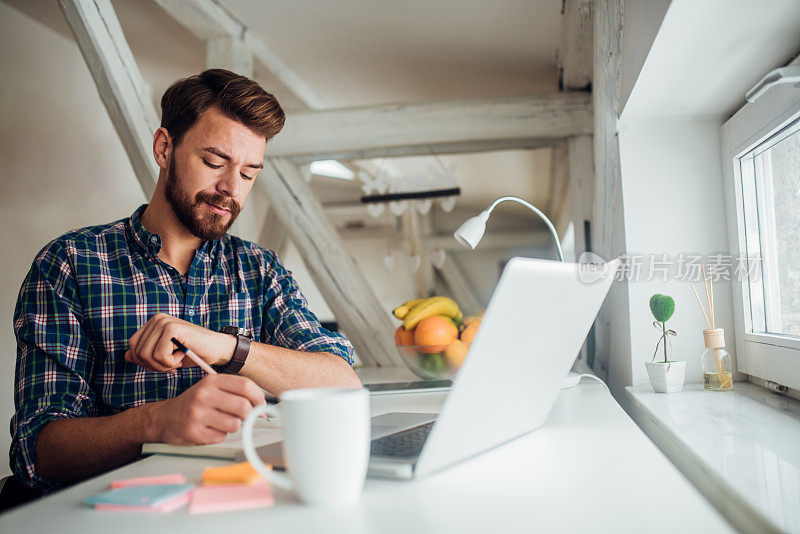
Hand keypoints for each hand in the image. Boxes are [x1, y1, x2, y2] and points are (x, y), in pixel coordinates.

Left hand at [125, 313, 235, 372]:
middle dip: (154, 365)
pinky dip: (171, 362)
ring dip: (164, 365)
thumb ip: (147, 354)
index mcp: (153, 323)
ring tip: (178, 359)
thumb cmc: (193, 353)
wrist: (216, 350)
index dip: (145, 361)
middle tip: (173, 363)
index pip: (133, 346)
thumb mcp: (166, 356)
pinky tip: (183, 354)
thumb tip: (126, 355)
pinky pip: (159, 355)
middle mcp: (157, 319)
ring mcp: (164, 322)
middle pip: (137, 352)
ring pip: (146, 355)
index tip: (165, 363)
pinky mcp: (172, 328)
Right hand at [148, 374, 265, 444]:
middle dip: (249, 415)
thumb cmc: (194, 403)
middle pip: (244, 407)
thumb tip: (261, 405)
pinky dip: (220, 436)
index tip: (260, 405)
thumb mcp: (211, 388)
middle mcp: (204, 395)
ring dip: (234, 426)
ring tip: (222, 422)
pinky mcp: (194, 432)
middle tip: (243, 417)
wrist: (164, 418)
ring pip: (235, 424)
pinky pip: (222, 437)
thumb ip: (235, 391)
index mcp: (211, 381)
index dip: (258, 397)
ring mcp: (198, 415)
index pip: (245, 386)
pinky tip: (210, 430)